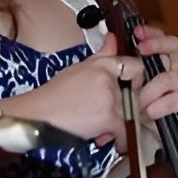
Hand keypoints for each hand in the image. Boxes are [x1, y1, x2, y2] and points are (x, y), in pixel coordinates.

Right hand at [0, 33, 134, 145]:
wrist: (40, 113)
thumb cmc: (57, 92)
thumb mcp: (80, 67)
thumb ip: (102, 54)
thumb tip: (113, 37)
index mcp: (103, 65)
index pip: (135, 65)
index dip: (138, 78)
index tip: (132, 86)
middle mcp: (109, 80)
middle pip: (136, 94)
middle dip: (129, 106)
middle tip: (115, 113)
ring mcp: (110, 100)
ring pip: (131, 113)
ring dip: (122, 123)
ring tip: (104, 127)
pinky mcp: (107, 120)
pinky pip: (125, 131)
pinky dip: (121, 139)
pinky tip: (110, 140)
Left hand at [129, 24, 177, 132]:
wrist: (163, 134)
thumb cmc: (150, 104)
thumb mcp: (133, 82)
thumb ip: (123, 60)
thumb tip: (111, 38)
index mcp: (171, 58)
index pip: (165, 38)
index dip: (153, 33)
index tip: (138, 32)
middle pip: (174, 48)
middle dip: (156, 47)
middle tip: (141, 51)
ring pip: (169, 78)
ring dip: (151, 90)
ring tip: (140, 102)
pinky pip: (175, 99)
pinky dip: (160, 106)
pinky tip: (151, 112)